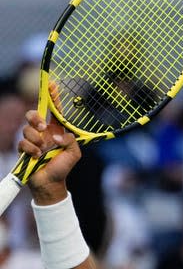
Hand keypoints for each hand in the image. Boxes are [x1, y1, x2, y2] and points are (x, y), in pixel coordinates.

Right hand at [18, 85, 81, 204]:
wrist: (50, 183)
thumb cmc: (63, 167)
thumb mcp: (74, 153)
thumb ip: (70, 141)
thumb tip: (55, 136)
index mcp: (56, 130)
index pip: (54, 111)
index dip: (52, 98)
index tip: (52, 85)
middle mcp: (43, 133)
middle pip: (33, 114)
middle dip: (35, 118)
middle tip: (42, 128)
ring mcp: (32, 140)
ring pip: (27, 129)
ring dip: (35, 140)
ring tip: (42, 151)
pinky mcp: (24, 149)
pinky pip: (22, 143)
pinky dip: (30, 149)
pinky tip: (36, 157)